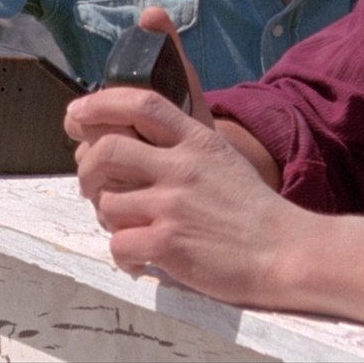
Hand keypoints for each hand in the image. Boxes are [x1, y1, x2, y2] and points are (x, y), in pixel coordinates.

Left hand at [66, 81, 310, 305]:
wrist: (285, 253)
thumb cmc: (253, 211)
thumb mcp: (223, 158)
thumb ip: (185, 143)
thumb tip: (136, 136)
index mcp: (197, 140)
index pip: (141, 103)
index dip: (101, 103)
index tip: (77, 114)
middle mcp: (182, 167)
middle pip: (108, 149)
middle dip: (87, 168)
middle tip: (90, 184)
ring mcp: (173, 206)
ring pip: (107, 203)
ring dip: (108, 218)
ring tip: (128, 228)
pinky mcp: (169, 244)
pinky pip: (119, 245)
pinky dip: (123, 257)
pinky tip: (140, 260)